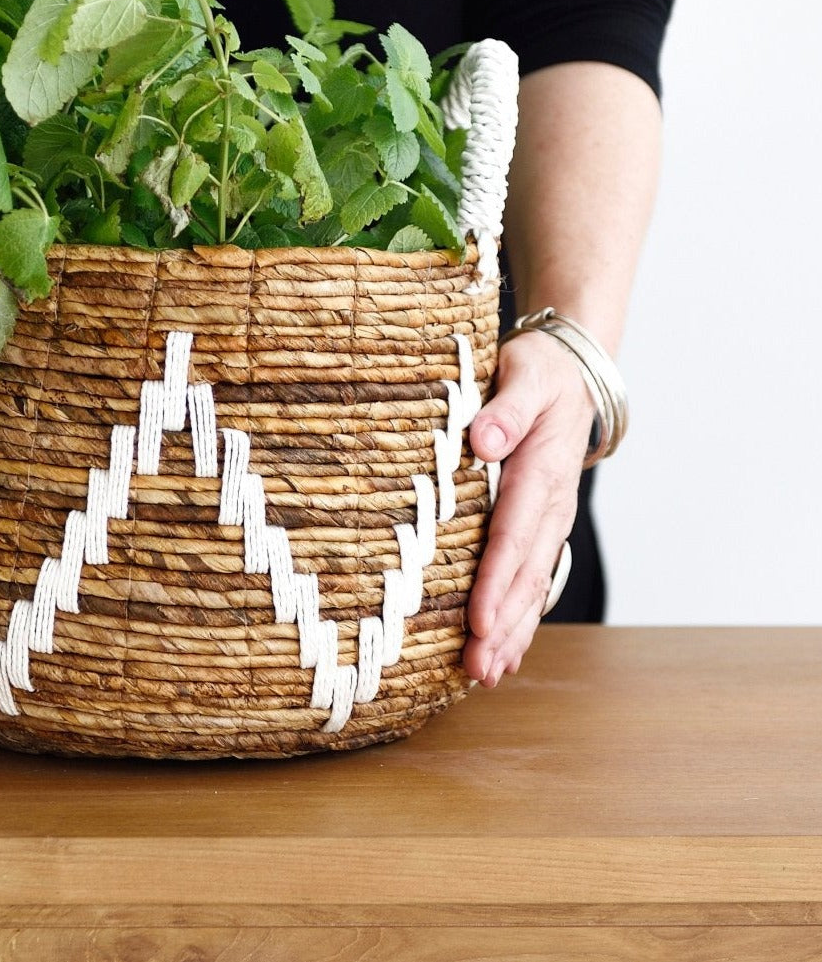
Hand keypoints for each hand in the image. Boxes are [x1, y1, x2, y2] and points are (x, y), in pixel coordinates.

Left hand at [463, 330, 594, 687]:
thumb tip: (483, 441)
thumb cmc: (540, 373)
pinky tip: (504, 651)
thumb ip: (507, 408)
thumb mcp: (524, 374)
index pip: (513, 535)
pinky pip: (531, 577)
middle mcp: (549, 506)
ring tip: (487, 674)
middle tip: (477, 669)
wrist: (571, 373)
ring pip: (531, 585)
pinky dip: (518, 615)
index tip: (477, 620)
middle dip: (502, 625)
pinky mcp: (540, 525)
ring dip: (511, 631)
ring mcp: (548, 520)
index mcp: (541, 472)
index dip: (495, 581)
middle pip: (525, 575)